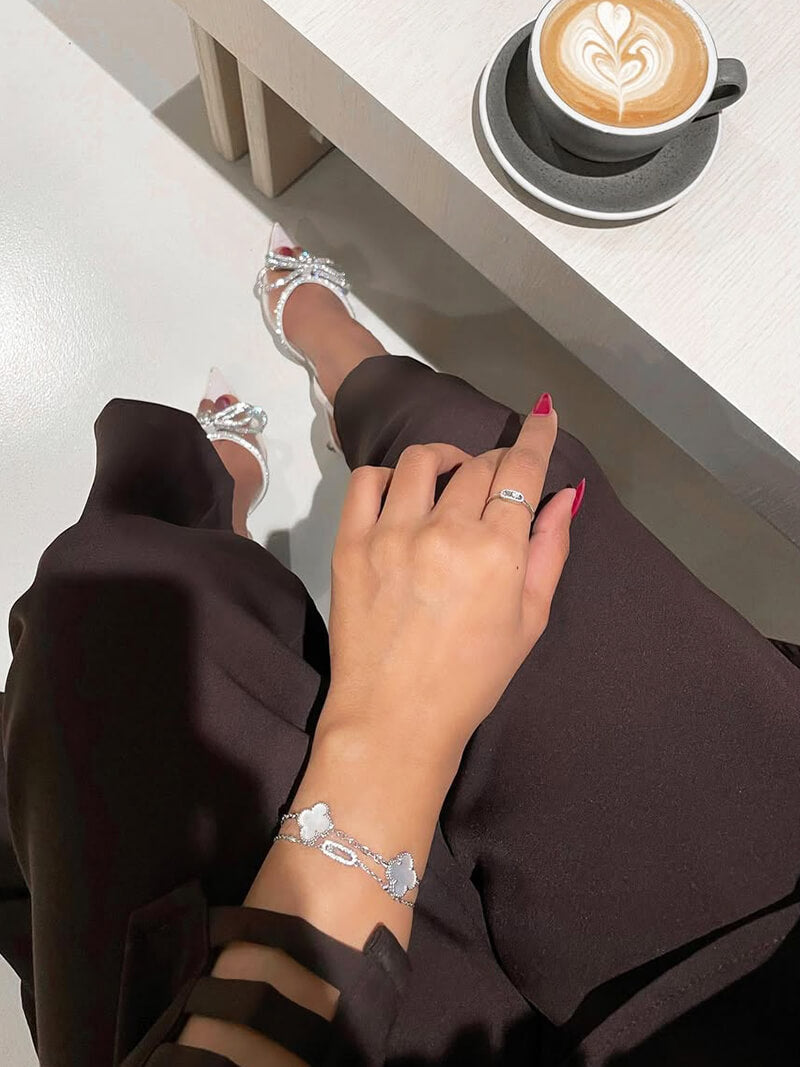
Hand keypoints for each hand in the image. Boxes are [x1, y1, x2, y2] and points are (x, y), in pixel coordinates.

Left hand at [320, 399, 580, 772]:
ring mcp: (392, 534)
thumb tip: (563, 497)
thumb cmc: (472, 678)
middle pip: (479, 464)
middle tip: (498, 480)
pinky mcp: (350, 543)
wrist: (395, 718)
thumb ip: (549, 551)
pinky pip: (367, 480)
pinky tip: (404, 495)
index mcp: (496, 552)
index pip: (521, 470)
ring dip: (448, 459)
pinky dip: (390, 475)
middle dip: (497, 461)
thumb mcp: (529, 621)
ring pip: (424, 460)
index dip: (537, 435)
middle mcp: (446, 532)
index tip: (543, 412)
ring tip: (452, 478)